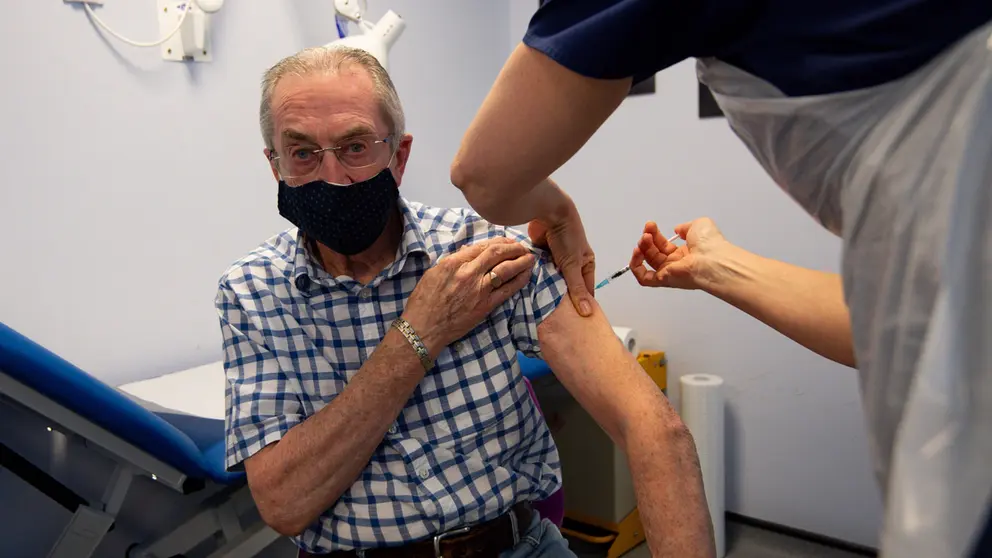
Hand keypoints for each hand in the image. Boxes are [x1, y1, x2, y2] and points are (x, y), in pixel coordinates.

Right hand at [403, 237, 534, 355]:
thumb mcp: (433, 273)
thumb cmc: (424, 301)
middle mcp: (468, 273)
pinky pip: (507, 290)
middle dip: (513, 247)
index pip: (482, 246)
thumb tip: (468, 252)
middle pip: (497, 253)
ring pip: (506, 269)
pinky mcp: (486, 306)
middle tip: (522, 247)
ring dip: (521, 261)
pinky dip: (519, 280)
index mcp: (453, 263)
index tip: (507, 241)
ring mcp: (479, 290)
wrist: (424, 328)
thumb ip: (453, 261)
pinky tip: (527, 274)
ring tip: (530, 257)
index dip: (498, 242)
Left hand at [528, 188, 595, 316]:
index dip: (580, 303)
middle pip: (567, 285)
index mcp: (586, 263)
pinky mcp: (542, 254)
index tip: (574, 321)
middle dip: (561, 297)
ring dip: (547, 287)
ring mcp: (556, 258)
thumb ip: (576, 289)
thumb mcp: (572, 265)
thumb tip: (587, 313)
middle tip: (554, 317)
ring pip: (552, 278)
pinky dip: (536, 277)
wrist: (548, 211)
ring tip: (540, 307)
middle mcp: (573, 261)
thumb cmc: (567, 235)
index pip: (585, 289)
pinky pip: (540, 270)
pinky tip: (530, 290)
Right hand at [629, 218, 730, 289]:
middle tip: (647, 230)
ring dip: (642, 248)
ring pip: (648, 261)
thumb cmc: (709, 243)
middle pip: (654, 252)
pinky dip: (636, 266)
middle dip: (648, 239)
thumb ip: (685, 227)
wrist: (712, 259)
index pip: (663, 244)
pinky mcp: (663, 280)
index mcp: (685, 253)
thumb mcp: (699, 225)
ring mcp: (669, 272)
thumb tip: (678, 229)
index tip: (651, 225)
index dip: (655, 234)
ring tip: (644, 237)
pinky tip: (637, 253)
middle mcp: (676, 263)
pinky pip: (644, 278)